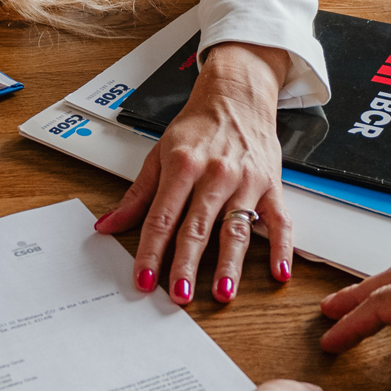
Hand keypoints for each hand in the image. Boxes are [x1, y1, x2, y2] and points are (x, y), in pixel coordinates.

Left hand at [96, 42, 293, 304]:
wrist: (237, 95)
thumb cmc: (198, 126)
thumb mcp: (159, 154)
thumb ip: (136, 196)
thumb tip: (107, 225)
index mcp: (182, 166)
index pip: (162, 218)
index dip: (150, 252)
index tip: (143, 279)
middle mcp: (215, 174)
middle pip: (197, 227)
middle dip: (186, 264)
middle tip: (178, 295)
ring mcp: (246, 181)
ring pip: (236, 229)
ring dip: (230, 264)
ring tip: (222, 292)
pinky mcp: (271, 186)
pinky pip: (280, 221)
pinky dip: (282, 248)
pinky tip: (279, 272)